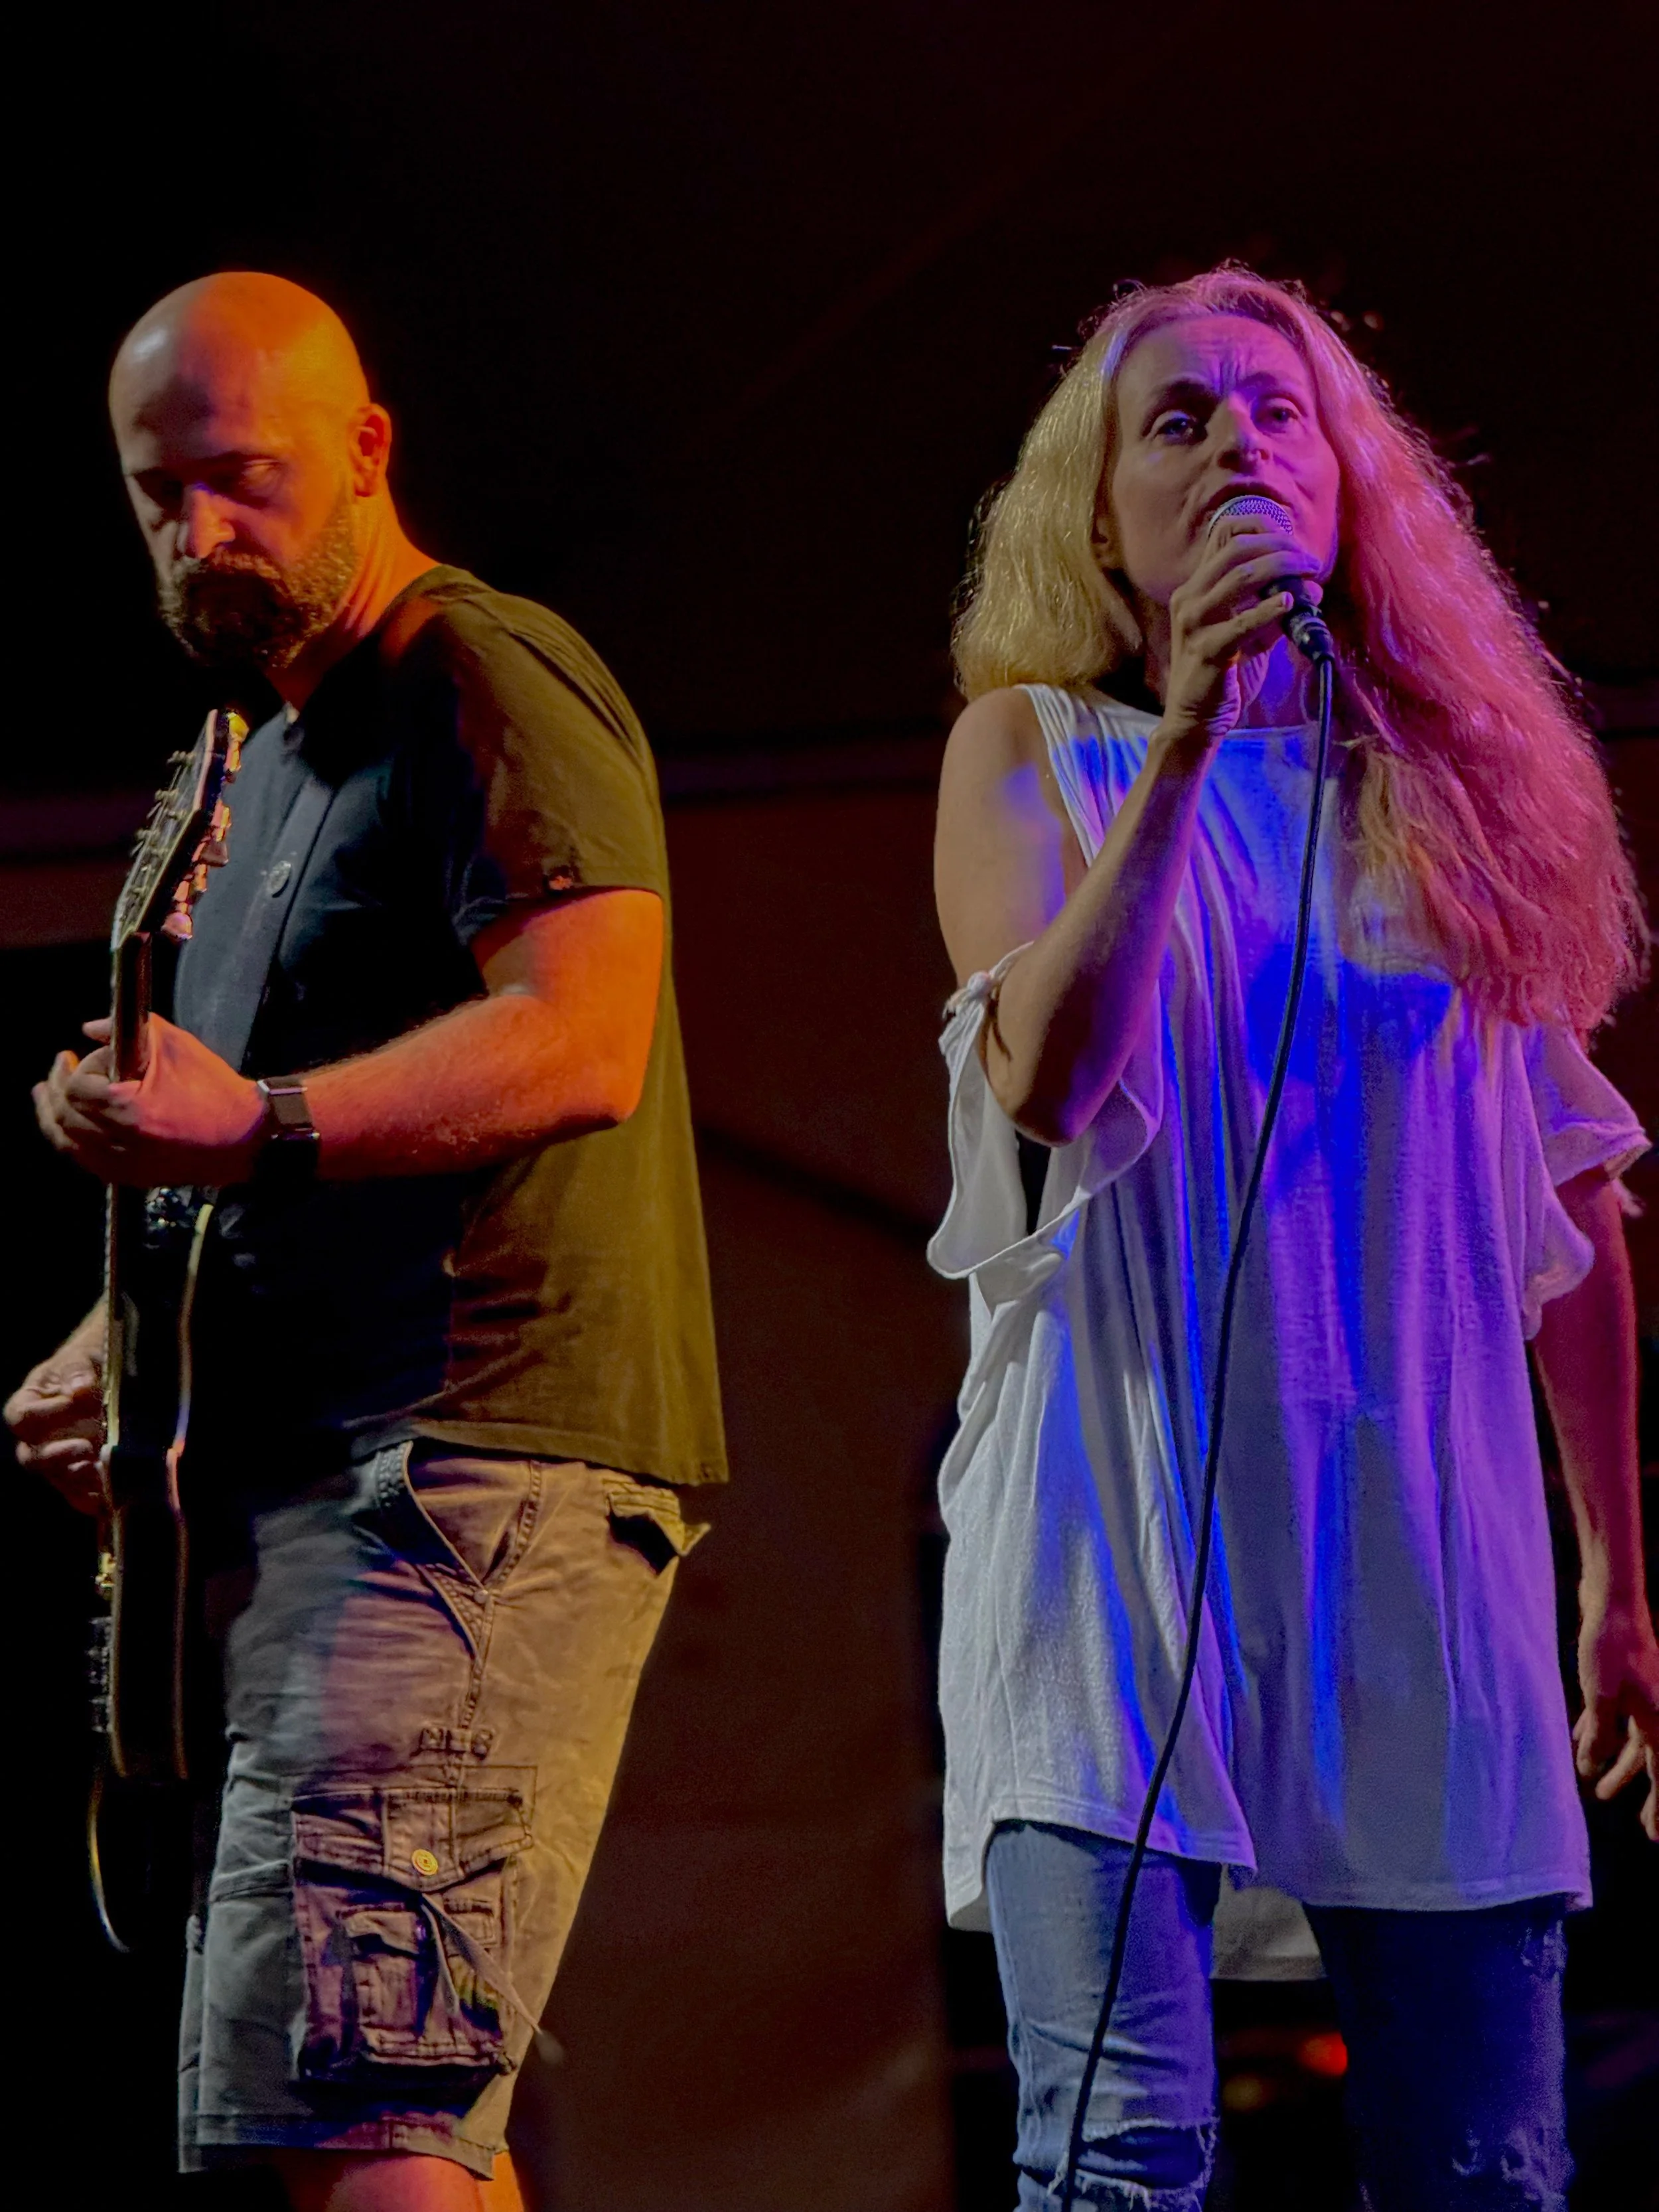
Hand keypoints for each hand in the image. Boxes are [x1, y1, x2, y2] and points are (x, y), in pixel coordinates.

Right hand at [5, 1322, 105, 1514]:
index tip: (73, 1403)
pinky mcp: (83, 1474)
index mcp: (30, 1402)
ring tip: (102, 1472)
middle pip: (31, 1456)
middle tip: (86, 1447)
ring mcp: (60, 1457)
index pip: (21, 1417)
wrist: (118, 1370)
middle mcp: (39, 1436)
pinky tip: (111, 1495)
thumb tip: (79, 1389)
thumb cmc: (93, 1357)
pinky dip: (94, 1497)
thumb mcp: (85, 1354)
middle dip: (56, 1456)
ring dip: (77, 1480)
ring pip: (57, 1478)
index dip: (44, 1415)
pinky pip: (80, 1494)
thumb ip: (77, 1369)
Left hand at [34, 1014, 264, 1187]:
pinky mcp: (132, 1176)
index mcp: (127, 1108)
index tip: (89, 1055)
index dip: (78, 1067)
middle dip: (55, 1088)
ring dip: (53, 1117)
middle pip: (64, 1116)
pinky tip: (70, 1129)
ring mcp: (124, 1164)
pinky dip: (71, 1142)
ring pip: (67, 1143)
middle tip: (58, 1067)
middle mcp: (119, 1141)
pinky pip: (85, 1162)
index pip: (76, 1088)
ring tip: (46, 1098)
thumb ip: (124, 1029)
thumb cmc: (213, 1086)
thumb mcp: (173, 1045)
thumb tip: (90, 1029)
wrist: (245, 1132)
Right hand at [1160, 513, 1324, 751]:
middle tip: (1310, 560)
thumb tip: (1311, 587)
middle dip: (1281, 547)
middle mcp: (1189, 598)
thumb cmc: (1224, 673)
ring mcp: (1193, 624)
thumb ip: (1272, 606)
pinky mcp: (1205, 651)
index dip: (1261, 525)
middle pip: (1237, 550)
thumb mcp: (1248, 631)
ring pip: (1239, 577)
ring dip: (1281, 569)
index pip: (1223, 535)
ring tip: (1309, 575)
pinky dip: (1268, 610)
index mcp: (1196, 587)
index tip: (1292, 537)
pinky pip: (1240, 624)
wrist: (1195, 719)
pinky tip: (1291, 603)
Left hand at [1575, 1592, 1658, 1841]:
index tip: (1653, 1833)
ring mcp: (1641, 1693)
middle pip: (1648, 1758)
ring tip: (1594, 1783)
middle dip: (1630, 1783)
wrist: (1613, 1600)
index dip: (1658, 1806)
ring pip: (1629, 1737)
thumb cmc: (1610, 1648)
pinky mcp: (1623, 1680)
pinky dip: (1601, 1730)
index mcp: (1658, 1719)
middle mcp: (1655, 1709)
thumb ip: (1598, 1735)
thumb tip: (1590, 1769)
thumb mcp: (1600, 1697)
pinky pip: (1615, 1715)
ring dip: (1612, 1759)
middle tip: (1615, 1805)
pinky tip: (1580, 1740)